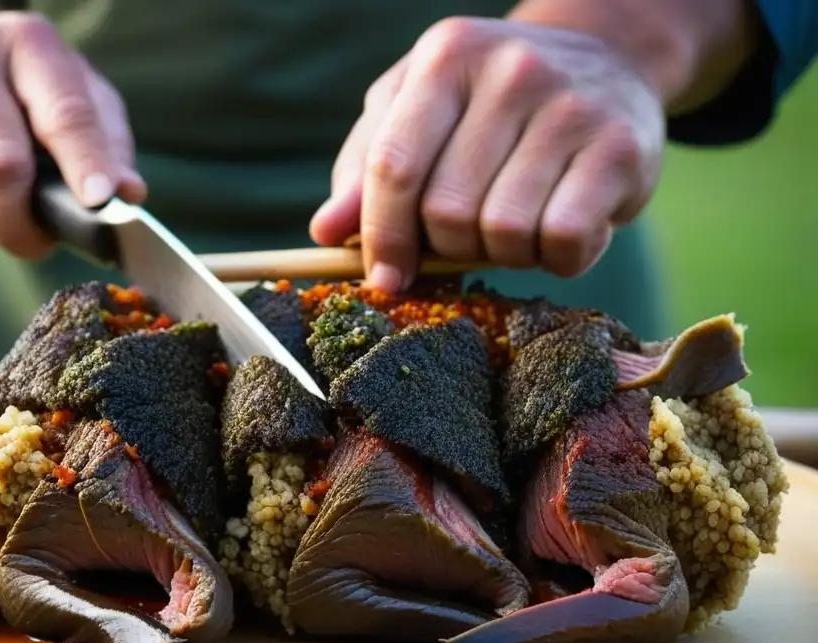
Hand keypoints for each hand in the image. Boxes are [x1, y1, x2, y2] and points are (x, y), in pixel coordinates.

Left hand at [310, 17, 664, 292]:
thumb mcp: (417, 109)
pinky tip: (558, 232)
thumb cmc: (490, 100)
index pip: (394, 165)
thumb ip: (367, 166)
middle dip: (449, 243)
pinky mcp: (621, 148)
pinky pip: (563, 240)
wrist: (607, 58)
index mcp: (445, 58)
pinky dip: (554, 258)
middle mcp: (511, 72)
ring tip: (517, 222)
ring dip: (502, 251)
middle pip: (446, 211)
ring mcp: (570, 107)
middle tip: (470, 231)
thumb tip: (325, 233)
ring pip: (502, 231)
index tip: (385, 278)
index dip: (382, 234)